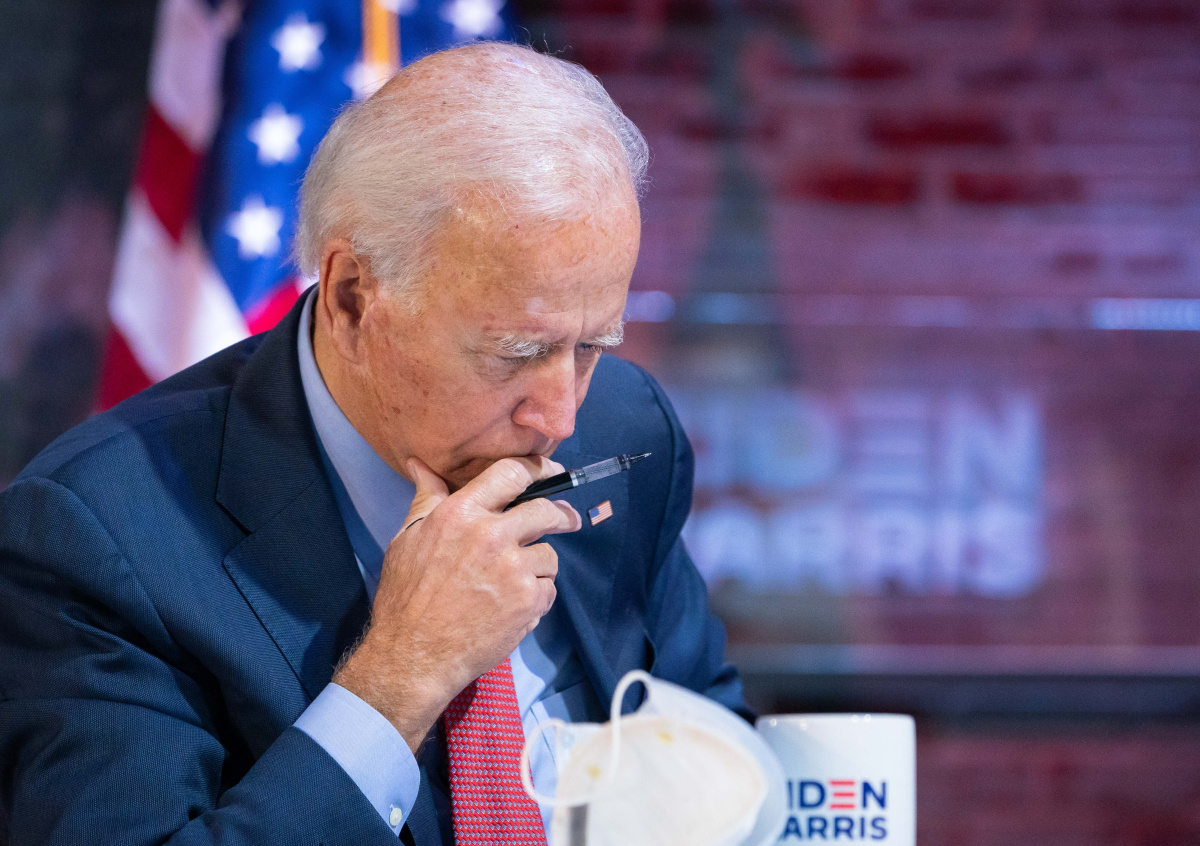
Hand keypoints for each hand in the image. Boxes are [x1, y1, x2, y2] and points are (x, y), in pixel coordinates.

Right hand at [333, 455, 581, 750]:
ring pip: (549, 554)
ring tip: (516, 582)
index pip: (511, 473)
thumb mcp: (407, 539)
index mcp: (461, 513)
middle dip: (561, 514)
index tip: (550, 473)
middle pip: (546, 510)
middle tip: (566, 520)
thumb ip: (427, 498)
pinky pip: (549, 588)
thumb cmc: (406, 597)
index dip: (537, 469)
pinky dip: (537, 596)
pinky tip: (513, 606)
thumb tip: (420, 464)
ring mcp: (514, 568)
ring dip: (539, 565)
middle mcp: (491, 535)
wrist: (414, 655)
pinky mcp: (528, 600)